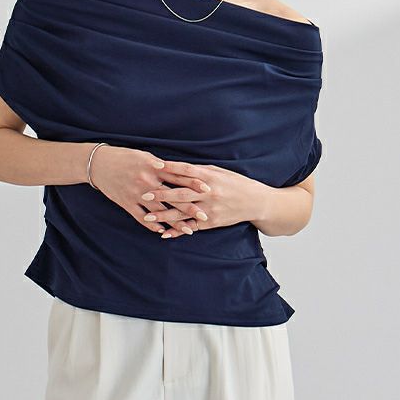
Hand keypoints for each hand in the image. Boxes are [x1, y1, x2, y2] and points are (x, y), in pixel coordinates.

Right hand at [87, 146, 203, 236]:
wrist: (98, 164)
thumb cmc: (124, 157)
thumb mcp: (144, 156)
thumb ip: (161, 164)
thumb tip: (179, 170)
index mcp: (153, 166)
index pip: (178, 175)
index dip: (194, 183)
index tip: (208, 189)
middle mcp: (147, 181)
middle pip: (172, 196)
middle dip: (189, 207)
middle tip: (205, 216)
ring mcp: (137, 194)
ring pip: (159, 211)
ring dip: (175, 222)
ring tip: (189, 230)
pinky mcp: (127, 203)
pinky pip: (141, 218)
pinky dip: (153, 226)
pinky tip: (164, 232)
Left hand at [140, 160, 270, 238]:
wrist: (255, 202)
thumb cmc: (236, 183)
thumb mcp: (219, 172)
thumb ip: (199, 171)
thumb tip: (178, 167)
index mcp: (210, 177)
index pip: (186, 171)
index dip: (170, 168)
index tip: (154, 166)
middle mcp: (209, 193)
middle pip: (181, 193)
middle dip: (161, 194)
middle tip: (143, 194)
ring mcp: (209, 209)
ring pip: (183, 212)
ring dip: (164, 215)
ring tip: (147, 216)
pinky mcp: (211, 222)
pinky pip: (191, 227)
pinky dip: (177, 231)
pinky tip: (164, 233)